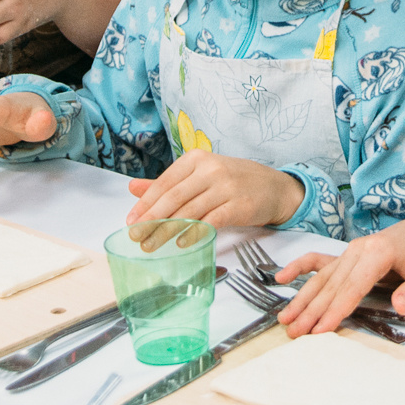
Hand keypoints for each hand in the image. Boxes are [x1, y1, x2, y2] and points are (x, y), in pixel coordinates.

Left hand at [126, 151, 304, 228]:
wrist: (274, 187)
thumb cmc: (234, 181)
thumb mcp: (200, 175)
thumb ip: (167, 183)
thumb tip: (132, 188)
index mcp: (197, 159)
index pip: (164, 182)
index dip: (145, 203)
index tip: (130, 221)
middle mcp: (210, 169)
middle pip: (174, 197)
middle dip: (151, 219)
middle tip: (135, 236)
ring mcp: (225, 186)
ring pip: (189, 211)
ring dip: (167, 231)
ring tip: (151, 245)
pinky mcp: (238, 205)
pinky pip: (210, 221)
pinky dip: (193, 233)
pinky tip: (181, 243)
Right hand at [276, 214, 404, 335]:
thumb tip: (400, 307)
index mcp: (378, 252)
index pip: (353, 287)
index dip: (336, 310)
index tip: (322, 329)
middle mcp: (359, 250)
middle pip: (332, 285)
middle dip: (312, 310)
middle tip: (294, 333)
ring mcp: (351, 251)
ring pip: (322, 277)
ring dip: (302, 298)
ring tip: (285, 318)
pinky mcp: (349, 254)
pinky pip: (320, 261)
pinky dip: (300, 268)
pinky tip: (282, 277)